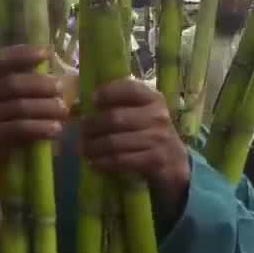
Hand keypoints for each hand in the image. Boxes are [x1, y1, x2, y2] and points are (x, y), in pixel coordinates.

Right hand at [0, 46, 67, 168]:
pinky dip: (40, 128)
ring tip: (63, 110)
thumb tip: (45, 69)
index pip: (1, 61)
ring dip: (46, 108)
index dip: (24, 55)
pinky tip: (55, 129)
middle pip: (14, 84)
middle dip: (41, 85)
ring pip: (20, 107)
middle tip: (61, 88)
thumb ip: (6, 79)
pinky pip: (21, 128)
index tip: (46, 53)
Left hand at [81, 79, 190, 204]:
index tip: (91, 101)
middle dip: (92, 126)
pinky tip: (94, 163)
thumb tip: (78, 104)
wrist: (174, 161)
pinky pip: (121, 160)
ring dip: (93, 147)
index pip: (129, 88)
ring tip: (83, 149)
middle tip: (80, 132)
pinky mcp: (154, 160)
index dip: (107, 93)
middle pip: (115, 118)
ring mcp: (158, 139)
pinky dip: (103, 162)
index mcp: (154, 99)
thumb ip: (118, 106)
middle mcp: (158, 116)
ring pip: (115, 142)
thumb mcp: (141, 114)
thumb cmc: (150, 133)